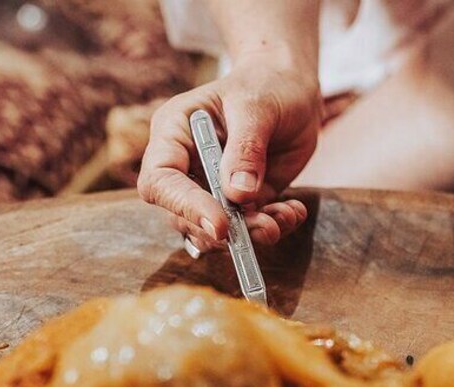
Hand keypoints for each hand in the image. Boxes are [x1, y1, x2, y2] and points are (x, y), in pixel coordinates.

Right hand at [137, 52, 321, 253]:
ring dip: (251, 234)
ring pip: (216, 230)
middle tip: (266, 227)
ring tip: (285, 217)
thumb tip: (238, 195)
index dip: (184, 207)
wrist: (290, 90)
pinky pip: (248, 227)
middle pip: (183, 216)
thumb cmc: (266, 85)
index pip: (160, 182)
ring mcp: (211, 188)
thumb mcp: (256, 107)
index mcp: (173, 134)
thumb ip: (246, 149)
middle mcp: (185, 166)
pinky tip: (293, 211)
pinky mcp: (240, 202)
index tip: (219, 224)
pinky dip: (273, 225)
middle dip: (223, 230)